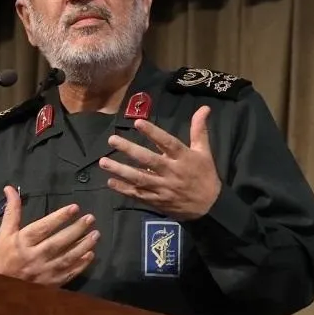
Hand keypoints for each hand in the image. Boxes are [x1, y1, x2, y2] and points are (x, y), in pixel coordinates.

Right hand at [0, 187, 98, 285]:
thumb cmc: (3, 257)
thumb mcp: (4, 234)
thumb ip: (12, 212)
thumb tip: (10, 189)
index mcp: (22, 242)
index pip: (43, 228)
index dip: (59, 217)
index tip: (74, 207)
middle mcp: (35, 257)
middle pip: (59, 242)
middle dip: (76, 229)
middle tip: (90, 218)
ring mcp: (44, 271)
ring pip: (67, 257)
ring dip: (84, 245)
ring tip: (96, 234)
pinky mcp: (51, 282)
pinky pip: (69, 273)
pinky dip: (81, 264)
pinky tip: (91, 254)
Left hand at [101, 105, 222, 220]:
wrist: (209, 207)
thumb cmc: (205, 175)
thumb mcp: (204, 152)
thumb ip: (199, 129)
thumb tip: (204, 107)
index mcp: (184, 158)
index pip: (167, 143)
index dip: (153, 133)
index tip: (138, 123)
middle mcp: (172, 172)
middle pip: (148, 160)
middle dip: (129, 149)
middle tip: (112, 139)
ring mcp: (163, 188)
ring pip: (139, 178)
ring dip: (120, 170)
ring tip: (104, 162)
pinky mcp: (157, 201)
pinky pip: (138, 194)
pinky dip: (124, 189)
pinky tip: (111, 182)